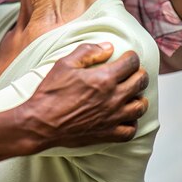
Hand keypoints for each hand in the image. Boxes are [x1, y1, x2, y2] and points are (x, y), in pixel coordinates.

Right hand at [19, 43, 147, 148]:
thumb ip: (88, 52)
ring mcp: (113, 117)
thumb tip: (108, 47)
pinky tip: (126, 117)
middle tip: (133, 72)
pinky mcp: (108, 134)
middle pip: (140, 82)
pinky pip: (131, 130)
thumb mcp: (65, 64)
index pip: (131, 64)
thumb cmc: (51, 93)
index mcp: (104, 78)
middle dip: (139, 73)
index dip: (131, 57)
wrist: (41, 122)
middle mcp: (113, 98)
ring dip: (139, 97)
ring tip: (133, 93)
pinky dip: (132, 122)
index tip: (128, 57)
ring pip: (140, 107)